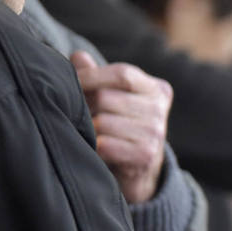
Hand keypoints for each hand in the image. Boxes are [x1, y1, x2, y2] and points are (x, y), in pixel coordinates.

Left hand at [72, 51, 172, 203]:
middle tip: (79, 116)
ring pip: (104, 122)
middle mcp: (160, 109)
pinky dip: (95, 147)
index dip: (92, 76)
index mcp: (156, 89)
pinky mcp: (146, 155)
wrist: (138, 173)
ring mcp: (156, 133)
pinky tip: (96, 150)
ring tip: (89, 134)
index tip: (71, 81)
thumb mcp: (113, 99)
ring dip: (89, 129)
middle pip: (108, 98)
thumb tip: (78, 57)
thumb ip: (96, 76)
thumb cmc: (121, 128)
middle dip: (87, 106)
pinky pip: (106, 144)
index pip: (122, 73)